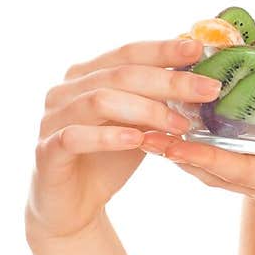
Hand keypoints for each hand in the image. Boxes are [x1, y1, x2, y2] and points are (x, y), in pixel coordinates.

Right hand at [26, 37, 222, 242]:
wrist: (72, 205)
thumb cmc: (108, 158)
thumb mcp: (139, 125)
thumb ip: (158, 101)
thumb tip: (203, 80)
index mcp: (88, 74)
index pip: (128, 52)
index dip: (164, 49)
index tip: (199, 49)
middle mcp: (66, 89)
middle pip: (121, 73)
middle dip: (169, 80)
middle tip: (208, 90)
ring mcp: (53, 118)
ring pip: (100, 100)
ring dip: (147, 110)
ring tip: (180, 125)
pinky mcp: (46, 150)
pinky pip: (76, 136)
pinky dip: (109, 137)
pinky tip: (138, 140)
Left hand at [139, 127, 254, 254]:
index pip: (235, 167)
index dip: (201, 153)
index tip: (168, 139)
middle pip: (212, 168)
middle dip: (177, 149)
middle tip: (139, 127)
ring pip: (215, 168)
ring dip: (183, 151)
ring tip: (153, 128)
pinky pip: (228, 167)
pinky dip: (204, 153)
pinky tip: (192, 139)